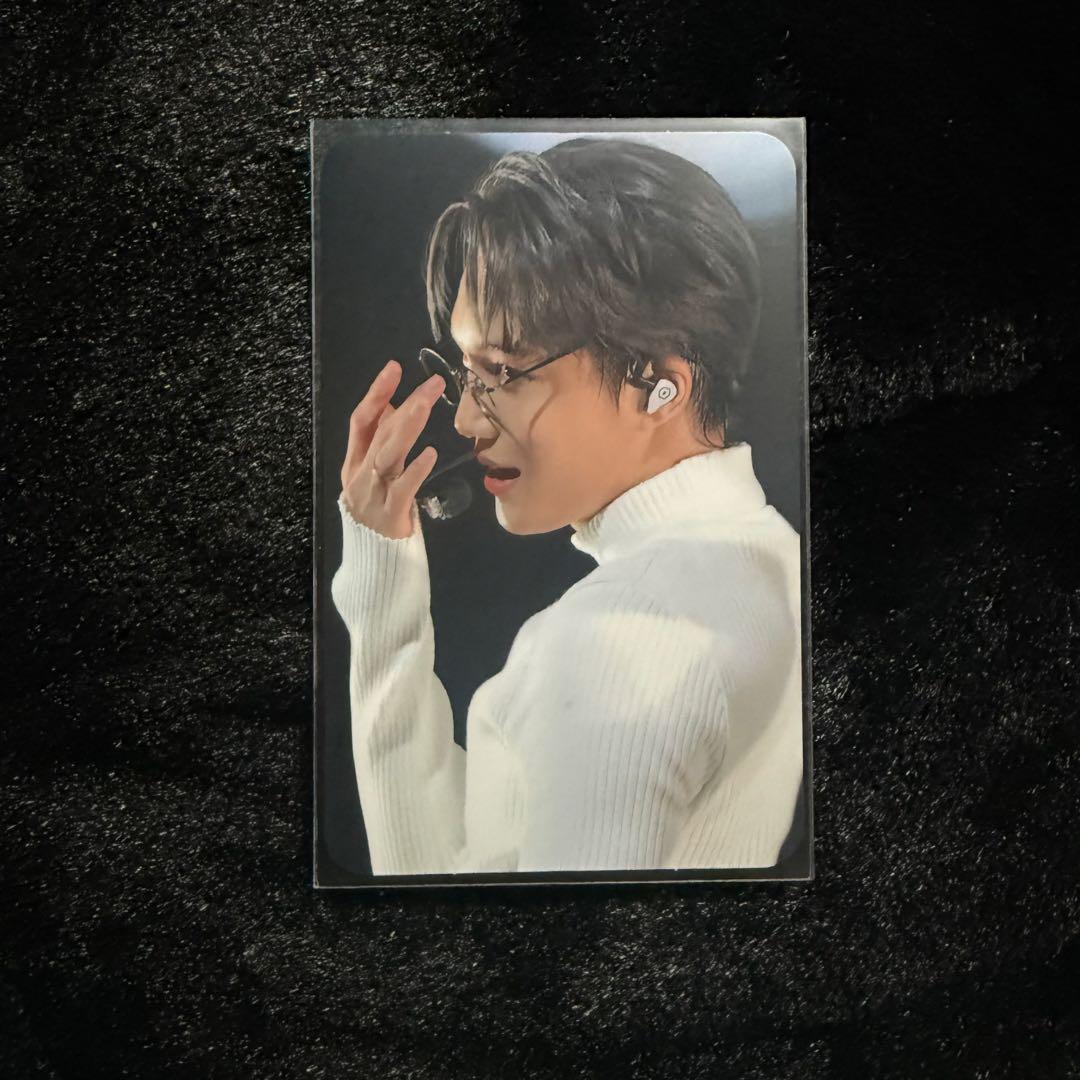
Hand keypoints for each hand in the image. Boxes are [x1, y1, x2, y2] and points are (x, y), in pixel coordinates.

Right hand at [340, 360, 444, 538]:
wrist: (373, 561)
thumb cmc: (379, 512)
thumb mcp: (374, 474)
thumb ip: (381, 443)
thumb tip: (395, 406)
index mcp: (354, 462)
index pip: (361, 420)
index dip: (376, 393)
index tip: (394, 368)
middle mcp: (360, 475)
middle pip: (380, 433)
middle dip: (406, 404)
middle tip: (432, 384)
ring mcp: (373, 495)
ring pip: (388, 456)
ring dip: (408, 428)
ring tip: (427, 405)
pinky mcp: (390, 514)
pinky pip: (403, 489)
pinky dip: (416, 470)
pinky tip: (431, 454)